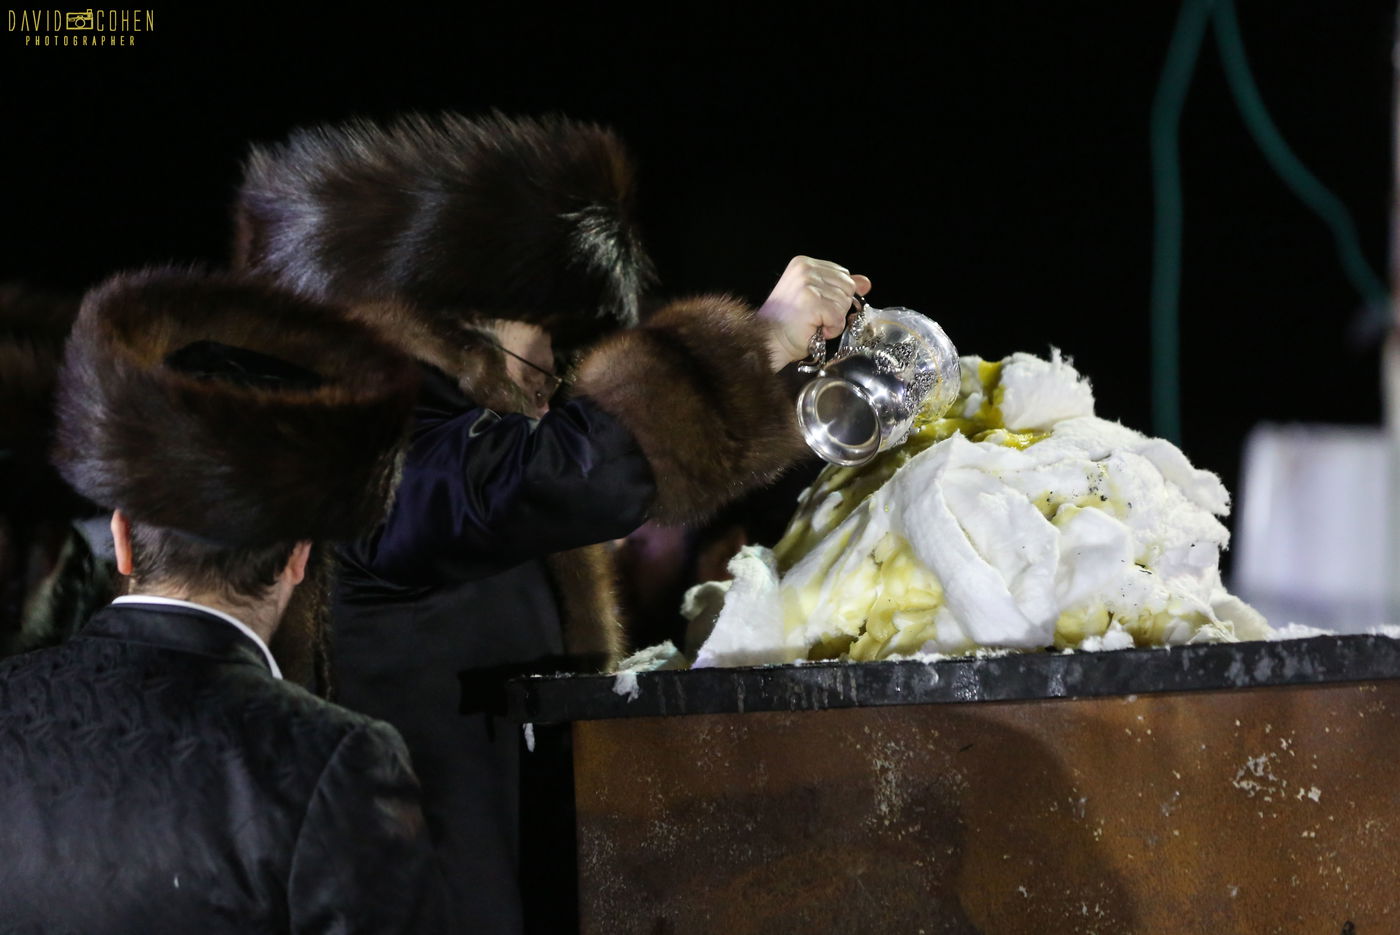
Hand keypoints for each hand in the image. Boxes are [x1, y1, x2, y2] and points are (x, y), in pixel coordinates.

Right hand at [756, 256, 871, 370]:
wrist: (770, 341)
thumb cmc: (789, 322)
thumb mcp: (816, 297)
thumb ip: (839, 286)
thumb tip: (866, 282)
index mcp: (804, 263)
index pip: (843, 275)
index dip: (836, 295)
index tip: (816, 306)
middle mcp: (806, 269)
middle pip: (848, 287)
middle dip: (837, 307)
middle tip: (814, 316)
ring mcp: (808, 284)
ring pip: (845, 303)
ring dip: (833, 319)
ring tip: (812, 323)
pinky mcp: (812, 302)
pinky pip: (839, 317)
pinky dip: (831, 329)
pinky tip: (814, 329)